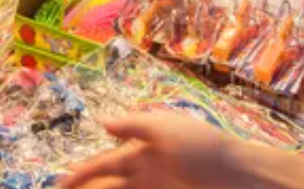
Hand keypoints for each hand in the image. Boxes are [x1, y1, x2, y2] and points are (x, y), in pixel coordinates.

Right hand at [61, 115, 246, 188]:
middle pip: (108, 188)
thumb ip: (133, 126)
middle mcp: (146, 175)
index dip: (81, 175)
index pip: (104, 166)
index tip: (59, 185)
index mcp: (142, 153)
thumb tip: (101, 121)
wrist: (243, 178)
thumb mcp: (166, 128)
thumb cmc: (204, 148)